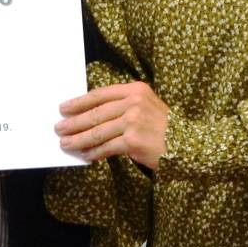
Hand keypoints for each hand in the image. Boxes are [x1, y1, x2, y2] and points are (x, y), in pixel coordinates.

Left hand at [55, 82, 169, 169]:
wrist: (189, 145)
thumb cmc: (165, 127)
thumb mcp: (147, 105)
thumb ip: (123, 105)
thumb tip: (90, 115)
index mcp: (135, 90)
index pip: (100, 95)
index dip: (79, 102)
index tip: (64, 108)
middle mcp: (133, 103)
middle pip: (95, 113)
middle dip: (74, 122)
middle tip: (59, 128)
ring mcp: (133, 122)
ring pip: (97, 131)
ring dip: (78, 139)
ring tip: (66, 143)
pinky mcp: (132, 141)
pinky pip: (106, 148)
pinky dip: (94, 153)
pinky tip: (86, 156)